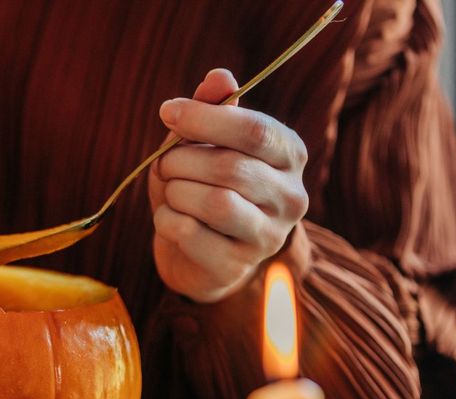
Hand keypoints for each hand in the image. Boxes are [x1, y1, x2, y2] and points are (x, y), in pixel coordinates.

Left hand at [149, 69, 308, 303]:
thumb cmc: (202, 185)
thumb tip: (220, 77)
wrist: (197, 254)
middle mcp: (292, 196)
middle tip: (163, 164)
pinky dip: (167, 219)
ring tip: (170, 190)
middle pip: (231, 167)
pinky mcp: (238, 266)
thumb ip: (213, 109)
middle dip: (182, 160)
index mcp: (290, 154)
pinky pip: (191, 233)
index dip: (205, 118)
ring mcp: (269, 236)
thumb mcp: (203, 143)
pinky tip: (168, 218)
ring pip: (216, 203)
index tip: (168, 111)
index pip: (255, 131)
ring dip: (177, 191)